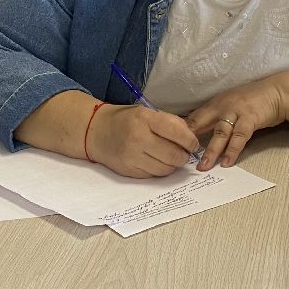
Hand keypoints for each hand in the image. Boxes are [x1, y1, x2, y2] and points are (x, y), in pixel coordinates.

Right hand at [86, 104, 200, 178]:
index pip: (178, 134)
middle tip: (183, 152)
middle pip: (174, 155)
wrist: (96, 131)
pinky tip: (156, 161)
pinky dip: (160, 170)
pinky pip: (154, 175)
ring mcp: (132, 157)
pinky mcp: (129, 171)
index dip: (190, 141)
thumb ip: (170, 123)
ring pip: (166, 169)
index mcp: (145, 119)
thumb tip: (190, 139)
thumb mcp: (147, 112)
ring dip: (173, 165)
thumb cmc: (126, 120)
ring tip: (170, 156)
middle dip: (184, 156)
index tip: (192, 144)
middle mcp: (138, 138)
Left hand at [184, 74, 288, 169]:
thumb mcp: (228, 104)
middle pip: (200, 123)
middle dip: (189, 140)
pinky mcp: (251, 119)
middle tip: (179, 157)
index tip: (170, 145)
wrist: (276, 92)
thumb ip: (213, 116)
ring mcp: (236, 112)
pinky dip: (233, 150)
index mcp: (213, 104)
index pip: (192, 118)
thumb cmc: (251, 100)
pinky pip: (239, 137)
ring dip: (211, 151)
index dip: (180, 132)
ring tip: (203, 166)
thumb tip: (194, 133)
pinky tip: (227, 162)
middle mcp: (221, 107)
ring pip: (219, 133)